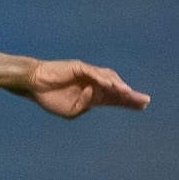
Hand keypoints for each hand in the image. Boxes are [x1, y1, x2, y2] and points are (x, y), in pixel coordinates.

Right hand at [18, 60, 149, 119]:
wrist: (34, 85)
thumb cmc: (50, 98)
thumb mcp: (70, 112)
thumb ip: (84, 106)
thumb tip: (95, 92)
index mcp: (92, 96)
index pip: (114, 98)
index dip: (128, 102)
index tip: (144, 106)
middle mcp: (94, 83)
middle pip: (116, 87)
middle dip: (130, 95)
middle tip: (144, 100)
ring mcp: (87, 74)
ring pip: (108, 78)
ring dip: (118, 85)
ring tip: (128, 93)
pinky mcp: (79, 67)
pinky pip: (93, 72)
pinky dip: (101, 78)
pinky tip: (109, 85)